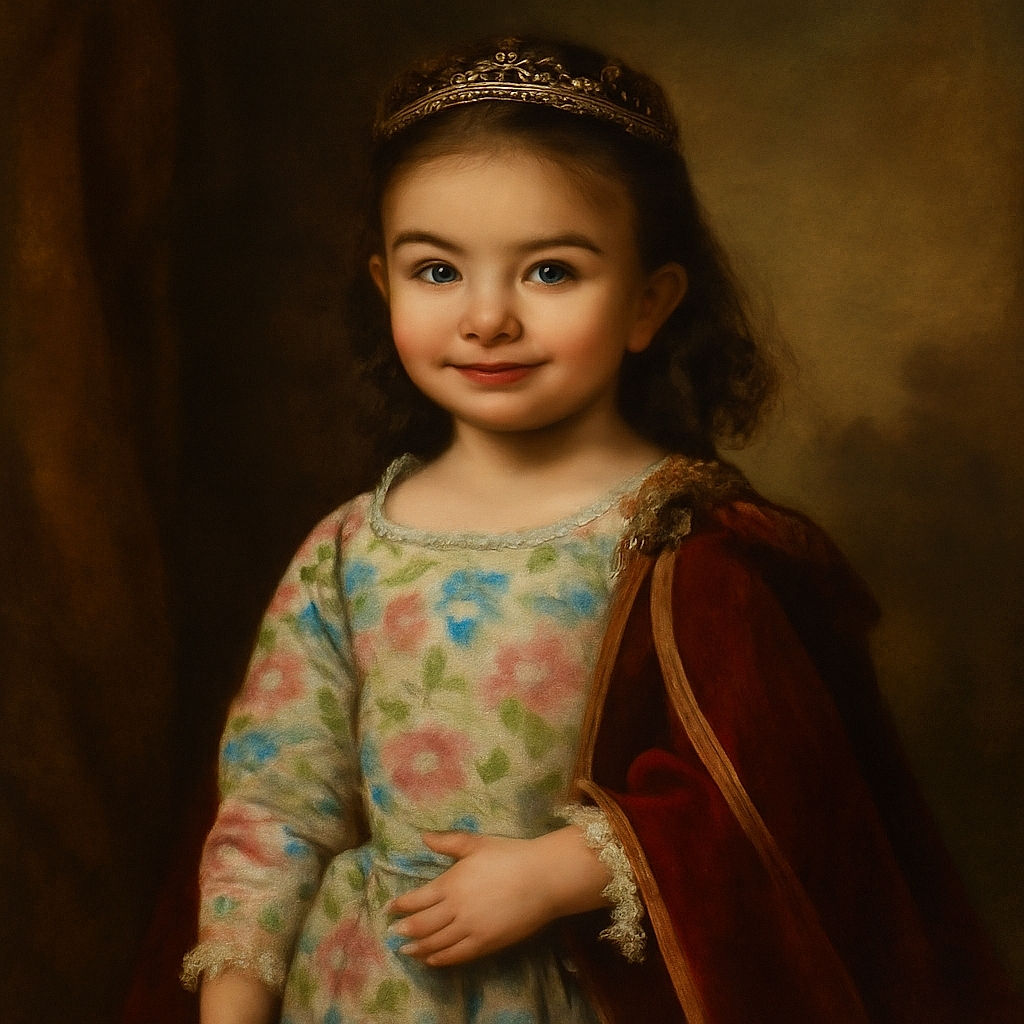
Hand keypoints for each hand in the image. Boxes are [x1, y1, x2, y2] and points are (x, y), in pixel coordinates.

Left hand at [388, 828, 610, 966]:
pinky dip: (440, 959)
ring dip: (418, 947)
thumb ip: (447, 842)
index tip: (389, 910)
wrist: (541, 879)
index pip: (416, 899)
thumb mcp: (476, 844)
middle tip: (393, 933)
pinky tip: (433, 959)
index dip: (400, 906)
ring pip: (435, 943)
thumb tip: (423, 836)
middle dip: (404, 929)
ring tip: (406, 950)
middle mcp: (454, 909)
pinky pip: (456, 955)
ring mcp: (469, 929)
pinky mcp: (485, 944)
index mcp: (450, 883)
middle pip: (421, 925)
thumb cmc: (508, 856)